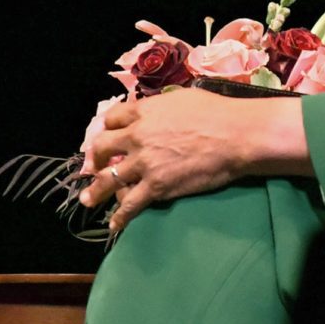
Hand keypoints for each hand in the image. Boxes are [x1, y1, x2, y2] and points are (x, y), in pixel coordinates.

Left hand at [79, 87, 293, 233]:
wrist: (235, 136)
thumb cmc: (216, 112)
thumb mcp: (181, 98)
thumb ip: (160, 107)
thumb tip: (155, 112)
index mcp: (143, 112)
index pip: (111, 119)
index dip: (106, 128)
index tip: (106, 136)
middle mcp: (136, 136)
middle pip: (101, 147)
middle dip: (94, 158)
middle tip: (93, 167)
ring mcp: (144, 163)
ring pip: (108, 179)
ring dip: (95, 191)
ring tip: (88, 200)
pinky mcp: (156, 187)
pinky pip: (130, 204)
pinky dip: (120, 217)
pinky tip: (115, 224)